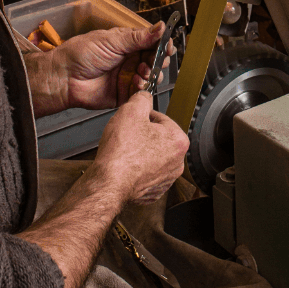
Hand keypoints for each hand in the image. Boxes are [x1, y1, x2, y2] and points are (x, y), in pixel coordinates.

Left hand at [26, 22, 174, 116]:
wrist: (64, 77)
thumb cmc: (80, 54)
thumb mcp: (112, 40)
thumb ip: (139, 37)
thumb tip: (160, 27)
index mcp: (127, 43)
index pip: (153, 42)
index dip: (162, 44)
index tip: (168, 46)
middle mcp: (129, 59)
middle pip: (156, 60)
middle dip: (159, 60)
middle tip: (155, 60)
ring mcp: (128, 76)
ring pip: (152, 76)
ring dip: (151, 73)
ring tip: (142, 71)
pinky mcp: (124, 93)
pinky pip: (141, 92)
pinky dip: (143, 87)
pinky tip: (137, 82)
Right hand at [92, 90, 188, 205]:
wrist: (109, 183)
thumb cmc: (121, 154)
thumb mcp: (131, 111)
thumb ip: (142, 98)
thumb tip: (144, 97)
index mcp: (179, 141)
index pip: (161, 118)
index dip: (143, 117)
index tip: (133, 121)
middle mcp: (177, 162)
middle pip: (158, 138)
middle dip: (142, 135)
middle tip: (127, 136)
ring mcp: (166, 179)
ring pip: (152, 156)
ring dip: (140, 151)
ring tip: (125, 151)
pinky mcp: (154, 191)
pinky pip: (146, 173)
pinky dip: (136, 169)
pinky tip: (126, 165)